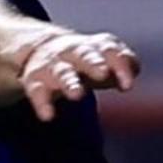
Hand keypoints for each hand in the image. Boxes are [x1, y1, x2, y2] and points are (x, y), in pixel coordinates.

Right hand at [15, 27, 139, 117]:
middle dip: (93, 62)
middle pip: (84, 54)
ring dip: (69, 82)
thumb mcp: (108, 60)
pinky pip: (37, 91)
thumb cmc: (87, 60)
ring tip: (76, 94)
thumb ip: (125, 67)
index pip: (110, 50)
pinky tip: (47, 115)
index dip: (120, 65)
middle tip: (102, 72)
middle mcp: (73, 51)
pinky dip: (42, 103)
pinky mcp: (35, 81)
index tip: (127, 85)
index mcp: (95, 46)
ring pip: (61, 72)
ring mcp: (53, 65)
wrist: (41, 48)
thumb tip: (127, 81)